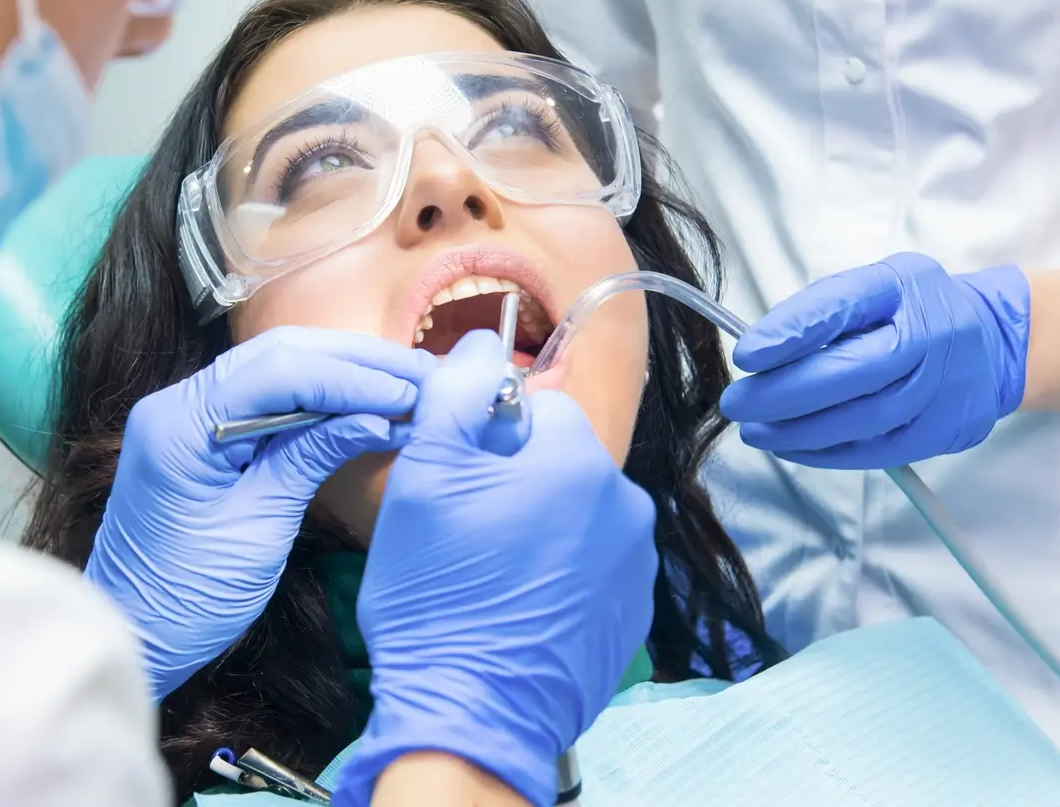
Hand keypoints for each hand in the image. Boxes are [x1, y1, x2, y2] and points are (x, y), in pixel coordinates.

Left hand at [82, 326, 435, 700]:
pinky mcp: (202, 432)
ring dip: (342, 371)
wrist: (133, 635)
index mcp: (181, 424)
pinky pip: (267, 394)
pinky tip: (363, 403)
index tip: (410, 392)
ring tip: (405, 382)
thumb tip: (378, 415)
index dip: (351, 377)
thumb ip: (311, 458)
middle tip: (421, 374)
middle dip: (354, 361)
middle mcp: (178, 402)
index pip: (279, 371)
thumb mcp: (259, 529)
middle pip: (278, 353)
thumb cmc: (188, 598)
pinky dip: (318, 396)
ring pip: (276, 366)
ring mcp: (187, 413)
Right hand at [336, 330, 656, 806]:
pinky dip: (556, 578)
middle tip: (464, 532)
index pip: (535, 406)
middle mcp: (625, 506)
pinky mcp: (629, 615)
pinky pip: (589, 568)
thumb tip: (482, 345)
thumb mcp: (425, 476)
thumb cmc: (440, 596)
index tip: (456, 479)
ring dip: (536, 530)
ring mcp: (634, 566)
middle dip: (514, 483)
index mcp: (580, 460)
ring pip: (574, 515)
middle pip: (559, 461)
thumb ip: (457, 393)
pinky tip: (514, 607)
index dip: (485, 437)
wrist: (470, 715)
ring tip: (487, 576)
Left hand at [720, 252, 1030, 468]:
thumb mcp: (876, 285)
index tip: (748, 355)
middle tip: (738, 404)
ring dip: (799, 431)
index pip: (844, 308)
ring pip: (863, 419)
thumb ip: (824, 310)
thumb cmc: (916, 309)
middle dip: (785, 394)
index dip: (793, 333)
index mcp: (905, 288)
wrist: (993, 343)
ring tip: (755, 431)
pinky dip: (828, 453)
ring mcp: (940, 388)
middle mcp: (929, 337)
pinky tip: (791, 448)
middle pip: (852, 372)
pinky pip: (878, 449)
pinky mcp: (942, 431)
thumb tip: (763, 351)